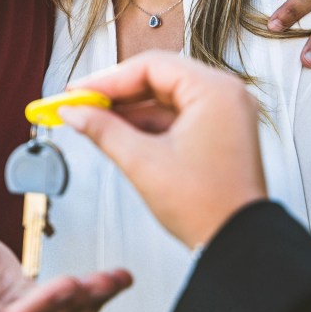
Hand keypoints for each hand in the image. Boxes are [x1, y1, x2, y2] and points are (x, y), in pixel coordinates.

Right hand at [58, 52, 266, 249]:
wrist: (237, 245)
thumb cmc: (205, 206)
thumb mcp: (142, 162)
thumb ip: (103, 129)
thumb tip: (73, 112)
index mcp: (215, 90)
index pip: (151, 66)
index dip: (107, 79)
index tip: (76, 92)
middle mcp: (225, 94)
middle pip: (158, 78)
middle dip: (116, 94)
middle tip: (79, 103)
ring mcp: (224, 113)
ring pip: (165, 98)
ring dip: (130, 110)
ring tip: (92, 121)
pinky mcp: (219, 132)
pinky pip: (177, 117)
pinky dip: (148, 124)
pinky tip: (118, 133)